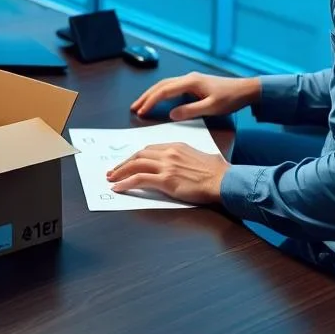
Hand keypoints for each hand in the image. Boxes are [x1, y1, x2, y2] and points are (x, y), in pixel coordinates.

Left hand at [107, 143, 229, 203]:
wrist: (222, 180)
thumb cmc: (216, 172)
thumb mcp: (197, 157)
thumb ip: (183, 158)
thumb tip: (177, 165)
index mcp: (175, 146)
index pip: (149, 149)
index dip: (135, 157)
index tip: (128, 162)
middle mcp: (169, 153)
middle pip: (139, 155)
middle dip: (124, 163)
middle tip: (113, 170)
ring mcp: (166, 166)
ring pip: (136, 165)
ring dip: (120, 172)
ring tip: (111, 178)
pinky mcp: (166, 180)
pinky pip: (139, 179)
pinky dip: (126, 182)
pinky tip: (119, 187)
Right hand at [130, 71, 260, 120]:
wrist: (246, 90)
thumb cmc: (230, 98)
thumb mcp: (211, 108)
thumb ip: (190, 111)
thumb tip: (171, 114)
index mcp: (191, 82)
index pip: (164, 91)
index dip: (151, 101)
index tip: (140, 111)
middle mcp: (189, 78)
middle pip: (161, 85)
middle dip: (146, 96)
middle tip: (134, 107)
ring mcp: (191, 80)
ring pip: (166, 85)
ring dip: (153, 94)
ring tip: (142, 104)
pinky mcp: (195, 84)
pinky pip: (173, 87)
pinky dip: (162, 93)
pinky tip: (159, 101)